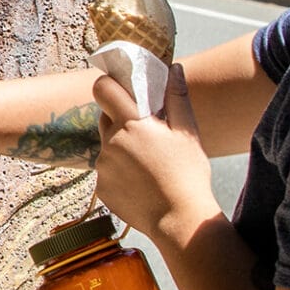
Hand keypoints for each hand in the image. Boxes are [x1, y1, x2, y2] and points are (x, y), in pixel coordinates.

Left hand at [92, 63, 218, 237]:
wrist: (179, 220)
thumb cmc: (188, 174)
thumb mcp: (188, 132)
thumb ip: (177, 97)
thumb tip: (174, 69)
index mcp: (131, 124)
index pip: (103, 89)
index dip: (108, 85)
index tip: (120, 88)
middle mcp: (110, 143)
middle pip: (106, 118)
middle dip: (121, 119)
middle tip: (146, 131)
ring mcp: (103, 167)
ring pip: (107, 146)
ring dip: (122, 148)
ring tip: (149, 164)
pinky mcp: (101, 188)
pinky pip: (107, 172)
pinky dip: (120, 172)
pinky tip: (142, 182)